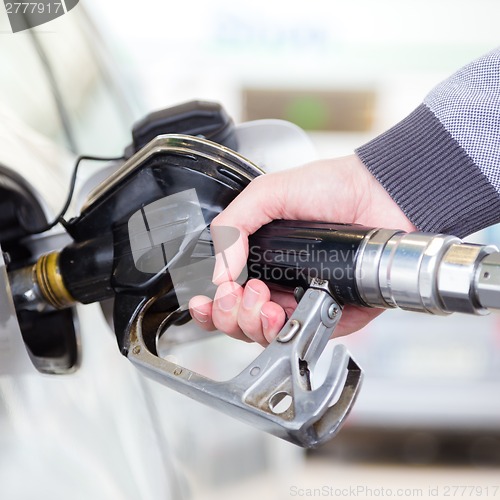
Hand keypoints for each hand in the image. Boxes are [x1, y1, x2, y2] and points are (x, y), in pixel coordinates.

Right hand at [189, 154, 415, 343]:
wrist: (379, 194)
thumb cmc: (331, 187)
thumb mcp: (268, 193)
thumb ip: (234, 224)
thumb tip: (217, 272)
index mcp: (262, 259)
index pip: (228, 295)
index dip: (212, 306)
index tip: (206, 301)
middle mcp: (281, 284)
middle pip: (241, 322)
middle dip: (230, 316)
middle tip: (238, 294)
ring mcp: (305, 301)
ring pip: (266, 336)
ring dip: (253, 324)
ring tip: (263, 301)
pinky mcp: (332, 315)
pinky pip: (302, 337)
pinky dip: (286, 333)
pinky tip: (282, 313)